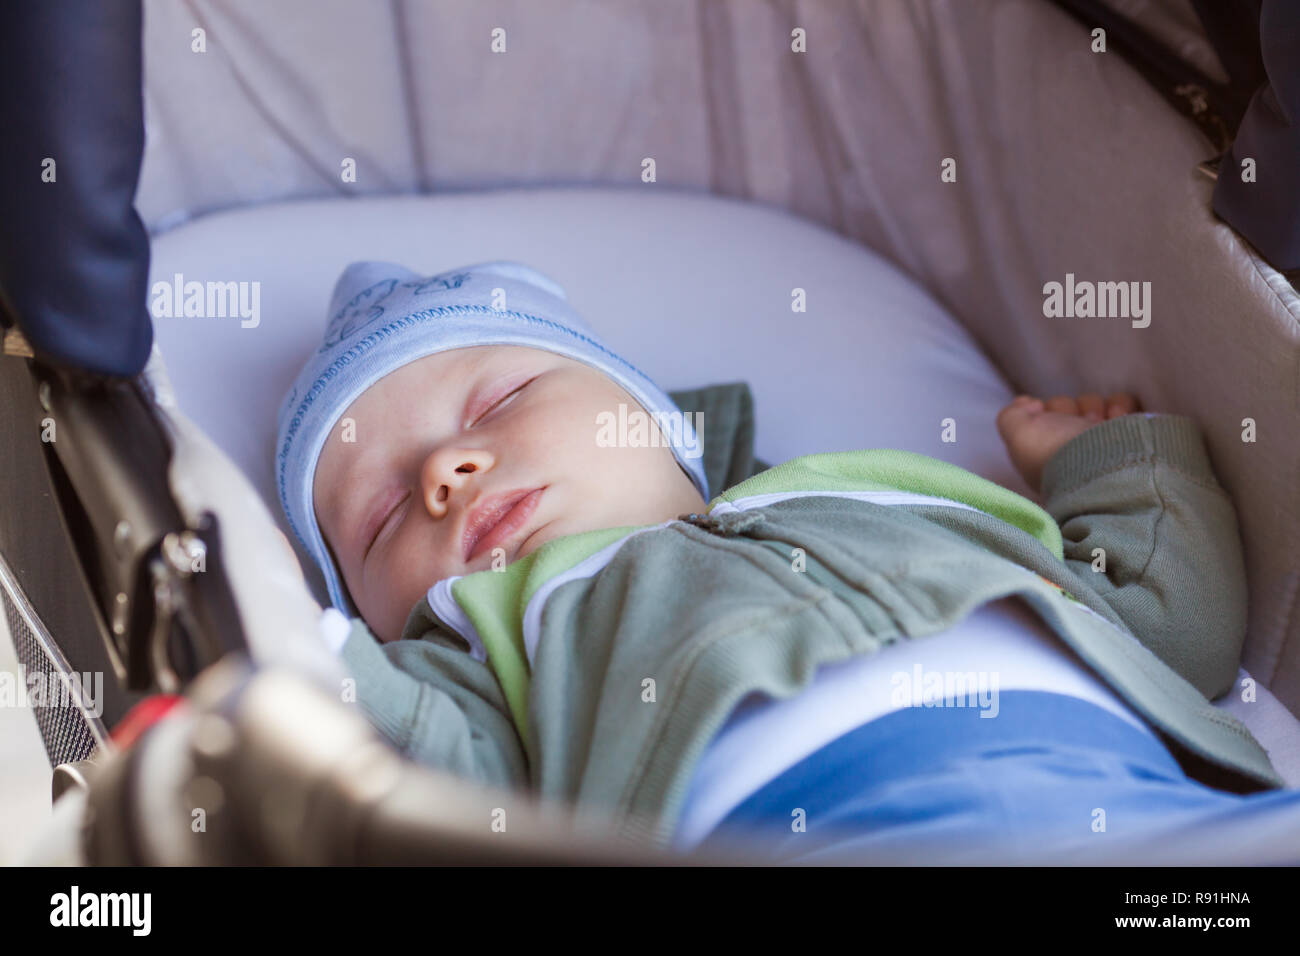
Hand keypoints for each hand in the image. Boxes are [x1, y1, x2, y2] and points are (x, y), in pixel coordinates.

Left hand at [996, 392, 1141, 492]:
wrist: (1104, 466)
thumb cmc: (1055, 452)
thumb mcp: (1017, 436)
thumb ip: (1011, 416)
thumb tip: (1032, 404)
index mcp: (1044, 455)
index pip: (1038, 417)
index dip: (1039, 413)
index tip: (1042, 415)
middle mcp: (1072, 449)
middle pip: (1065, 407)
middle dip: (1067, 409)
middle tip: (1073, 427)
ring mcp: (1103, 443)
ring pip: (1092, 403)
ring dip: (1093, 408)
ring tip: (1097, 424)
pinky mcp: (1131, 435)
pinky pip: (1122, 404)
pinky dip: (1120, 406)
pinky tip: (1116, 419)